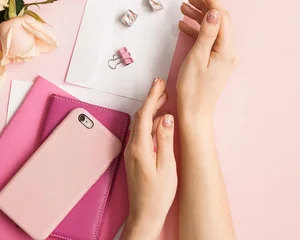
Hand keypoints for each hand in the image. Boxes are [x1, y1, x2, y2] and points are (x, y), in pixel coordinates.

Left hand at [123, 79, 177, 239]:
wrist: (145, 215)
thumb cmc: (157, 195)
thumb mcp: (167, 166)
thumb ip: (166, 140)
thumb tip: (167, 118)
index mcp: (140, 148)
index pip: (145, 115)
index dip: (152, 97)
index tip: (159, 84)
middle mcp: (132, 147)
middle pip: (141, 117)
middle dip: (151, 99)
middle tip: (162, 86)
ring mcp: (132, 153)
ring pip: (141, 124)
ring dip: (151, 110)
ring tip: (163, 100)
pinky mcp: (135, 157)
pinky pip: (141, 133)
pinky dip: (150, 122)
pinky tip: (159, 122)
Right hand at [178, 0, 237, 119]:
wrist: (194, 112)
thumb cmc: (193, 88)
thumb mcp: (197, 57)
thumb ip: (206, 33)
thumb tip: (214, 11)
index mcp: (227, 50)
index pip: (222, 18)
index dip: (212, 1)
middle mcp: (229, 51)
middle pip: (219, 22)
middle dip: (205, 7)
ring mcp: (223, 57)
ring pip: (213, 30)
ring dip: (200, 18)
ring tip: (183, 8)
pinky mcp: (216, 61)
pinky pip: (209, 40)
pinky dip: (198, 31)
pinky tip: (184, 26)